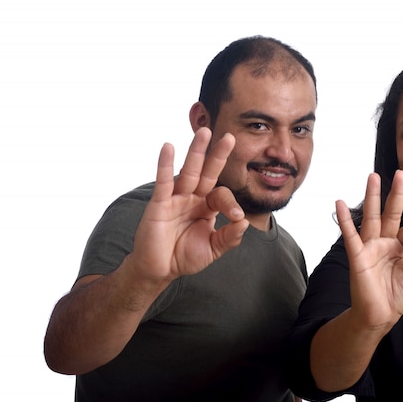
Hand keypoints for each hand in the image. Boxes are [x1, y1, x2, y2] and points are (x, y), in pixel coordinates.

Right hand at [129, 127, 248, 282]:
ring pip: (188, 172)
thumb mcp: (213, 248)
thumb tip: (244, 223)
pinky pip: (163, 181)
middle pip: (207, 172)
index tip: (237, 217)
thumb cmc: (184, 256)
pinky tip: (168, 146)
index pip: (222, 195)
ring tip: (204, 131)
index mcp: (207, 206)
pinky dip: (165, 164)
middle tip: (230, 136)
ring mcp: (176, 198)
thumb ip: (229, 237)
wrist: (159, 270)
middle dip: (217, 155)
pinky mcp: (159, 203)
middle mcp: (192, 198)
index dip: (231, 204)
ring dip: (196, 151)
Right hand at [335, 170, 402, 330]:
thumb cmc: (397, 297)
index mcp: (399, 246)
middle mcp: (384, 242)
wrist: (379, 316)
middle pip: (390, 212)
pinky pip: (350, 235)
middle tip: (400, 173)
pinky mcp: (358, 256)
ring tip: (373, 176)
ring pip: (371, 217)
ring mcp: (370, 247)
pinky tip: (340, 203)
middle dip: (395, 193)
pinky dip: (345, 219)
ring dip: (372, 197)